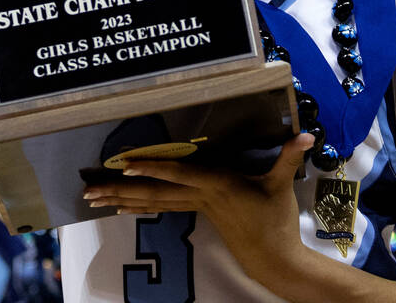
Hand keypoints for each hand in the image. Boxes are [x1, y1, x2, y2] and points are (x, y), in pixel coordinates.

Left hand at [82, 133, 313, 272]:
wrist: (275, 258)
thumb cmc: (277, 220)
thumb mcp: (282, 185)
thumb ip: (289, 157)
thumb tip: (306, 135)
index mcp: (219, 186)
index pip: (180, 175)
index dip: (153, 168)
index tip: (126, 164)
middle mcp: (203, 197)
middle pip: (155, 193)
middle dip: (120, 190)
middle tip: (89, 190)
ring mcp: (199, 208)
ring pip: (155, 202)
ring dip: (123, 199)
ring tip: (95, 198)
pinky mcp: (201, 215)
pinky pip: (164, 207)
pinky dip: (140, 205)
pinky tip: (121, 207)